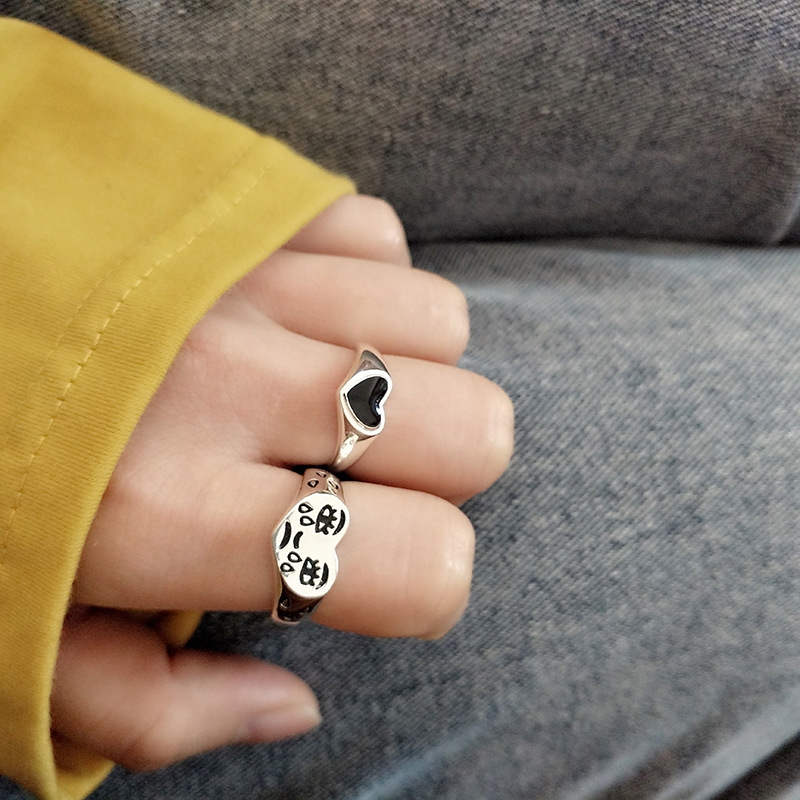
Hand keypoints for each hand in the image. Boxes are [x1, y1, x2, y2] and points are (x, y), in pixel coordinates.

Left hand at [51, 196, 513, 770]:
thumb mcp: (21, 650)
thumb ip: (162, 710)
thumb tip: (295, 704)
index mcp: (176, 515)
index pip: (420, 561)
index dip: (433, 586)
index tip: (385, 574)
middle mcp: (225, 384)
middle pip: (472, 425)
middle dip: (449, 471)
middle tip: (377, 481)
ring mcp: (233, 277)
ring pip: (437, 322)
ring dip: (412, 372)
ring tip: (337, 394)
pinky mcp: (229, 202)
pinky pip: (375, 232)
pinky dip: (366, 282)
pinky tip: (307, 322)